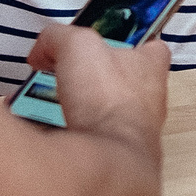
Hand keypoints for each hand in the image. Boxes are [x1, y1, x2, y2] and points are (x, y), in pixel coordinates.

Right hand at [32, 26, 169, 148]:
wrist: (107, 158)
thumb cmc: (108, 97)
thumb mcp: (78, 45)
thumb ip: (59, 37)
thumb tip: (42, 49)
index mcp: (150, 68)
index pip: (153, 47)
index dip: (131, 42)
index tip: (109, 42)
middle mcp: (148, 102)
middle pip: (122, 82)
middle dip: (93, 79)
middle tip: (64, 75)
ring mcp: (132, 131)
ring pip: (103, 114)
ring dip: (77, 108)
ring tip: (46, 104)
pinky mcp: (113, 155)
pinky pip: (87, 140)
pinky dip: (66, 134)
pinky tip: (44, 130)